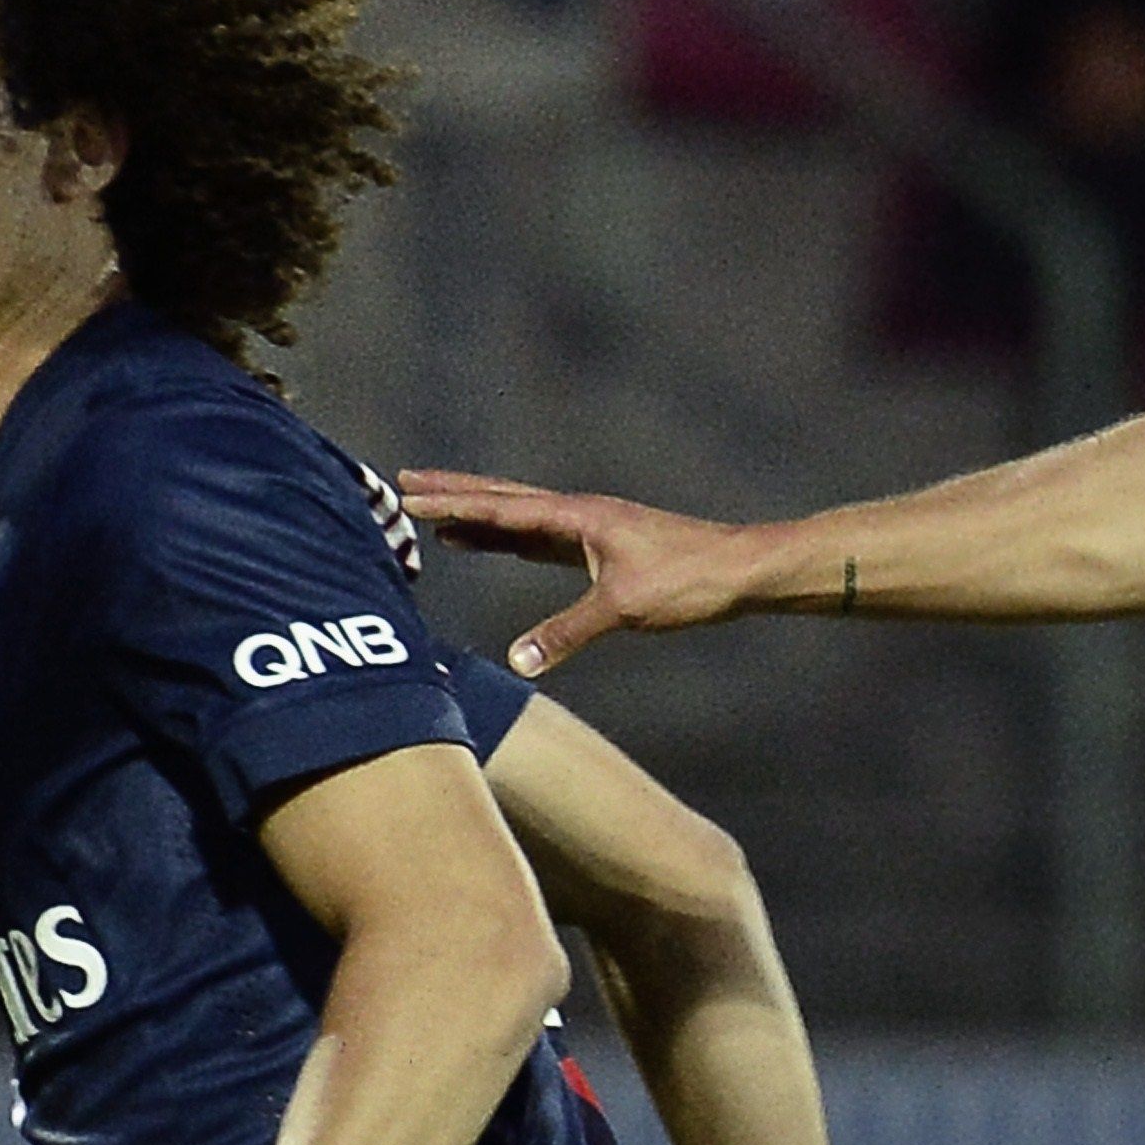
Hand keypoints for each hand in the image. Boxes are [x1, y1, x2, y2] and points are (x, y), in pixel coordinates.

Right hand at [392, 473, 764, 677]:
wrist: (739, 570)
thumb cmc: (689, 579)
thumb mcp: (623, 607)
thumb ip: (566, 632)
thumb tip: (518, 660)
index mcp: (578, 516)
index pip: (502, 509)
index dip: (453, 505)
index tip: (410, 495)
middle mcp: (578, 514)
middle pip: (503, 499)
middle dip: (454, 494)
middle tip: (406, 483)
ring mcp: (589, 528)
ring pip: (519, 516)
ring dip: (477, 515)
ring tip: (436, 518)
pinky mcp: (600, 547)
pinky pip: (538, 538)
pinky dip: (507, 538)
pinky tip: (494, 543)